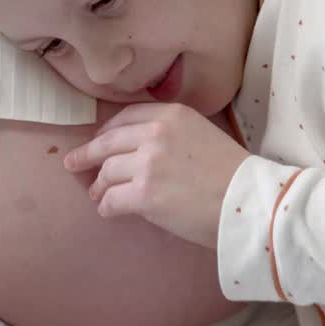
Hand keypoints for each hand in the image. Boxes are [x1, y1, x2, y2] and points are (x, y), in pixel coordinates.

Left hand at [63, 103, 250, 248]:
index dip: (106, 132)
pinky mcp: (143, 194)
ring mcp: (147, 163)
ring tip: (98, 196)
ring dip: (98, 187)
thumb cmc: (233, 175)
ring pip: (106, 173)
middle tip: (73, 164)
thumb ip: (171, 134)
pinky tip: (109, 211)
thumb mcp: (203, 135)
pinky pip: (111, 200)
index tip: (97, 141)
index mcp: (172, 114)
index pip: (125, 117)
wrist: (250, 202)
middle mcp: (155, 133)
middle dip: (86, 156)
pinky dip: (106, 207)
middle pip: (107, 143)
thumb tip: (139, 149)